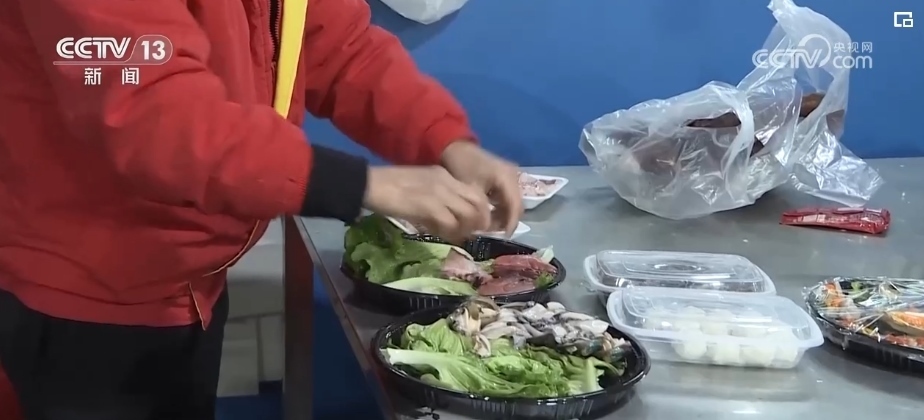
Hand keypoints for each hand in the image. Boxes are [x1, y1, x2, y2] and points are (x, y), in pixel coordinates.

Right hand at [363, 166, 491, 242]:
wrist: (369, 183)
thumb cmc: (389, 187)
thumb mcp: (420, 186)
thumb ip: (437, 198)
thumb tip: (449, 219)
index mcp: (444, 175)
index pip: (475, 193)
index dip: (480, 211)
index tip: (474, 224)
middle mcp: (446, 182)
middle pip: (478, 203)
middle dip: (479, 222)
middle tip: (470, 234)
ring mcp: (438, 193)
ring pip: (469, 214)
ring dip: (466, 229)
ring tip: (456, 237)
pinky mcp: (428, 206)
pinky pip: (450, 223)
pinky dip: (451, 234)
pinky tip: (444, 237)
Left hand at [440, 141, 522, 236]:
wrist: (455, 147)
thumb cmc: (461, 168)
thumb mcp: (471, 191)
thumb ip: (482, 210)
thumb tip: (487, 228)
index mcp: (507, 178)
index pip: (515, 206)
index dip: (511, 224)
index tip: (505, 237)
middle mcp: (514, 176)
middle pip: (517, 204)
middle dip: (508, 220)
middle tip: (496, 233)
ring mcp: (511, 175)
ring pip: (513, 201)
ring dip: (505, 214)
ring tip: (492, 226)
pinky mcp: (506, 176)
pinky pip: (508, 195)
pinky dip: (502, 206)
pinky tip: (491, 214)